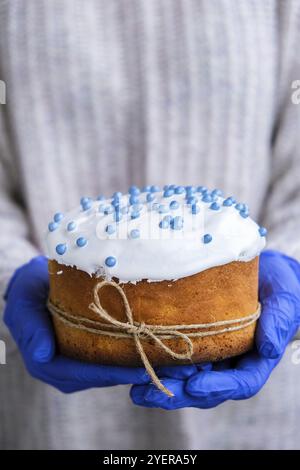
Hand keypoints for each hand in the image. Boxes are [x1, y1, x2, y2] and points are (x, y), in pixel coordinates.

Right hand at [3, 256, 149, 392]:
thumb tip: (43, 356)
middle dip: (130, 372)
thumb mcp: (23, 306)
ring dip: (132, 366)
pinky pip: (109, 359)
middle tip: (161, 366)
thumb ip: (31, 330)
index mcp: (46, 364)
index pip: (83, 374)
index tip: (140, 370)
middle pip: (101, 377)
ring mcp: (76, 364)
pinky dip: (127, 355)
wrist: (33, 284)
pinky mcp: (87, 354)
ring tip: (161, 359)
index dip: (112, 373)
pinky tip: (148, 347)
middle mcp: (63, 371)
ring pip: (108, 371)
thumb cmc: (27, 293)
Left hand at [130, 250, 299, 408]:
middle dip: (178, 394)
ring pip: (186, 378)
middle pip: (206, 389)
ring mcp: (211, 353)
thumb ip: (280, 321)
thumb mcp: (285, 299)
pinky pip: (175, 355)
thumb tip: (269, 349)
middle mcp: (231, 362)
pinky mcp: (193, 339)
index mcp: (255, 359)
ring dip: (161, 384)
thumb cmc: (279, 286)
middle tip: (150, 394)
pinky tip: (134, 362)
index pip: (241, 383)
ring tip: (136, 386)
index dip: (219, 388)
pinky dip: (156, 361)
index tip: (195, 386)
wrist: (261, 272)